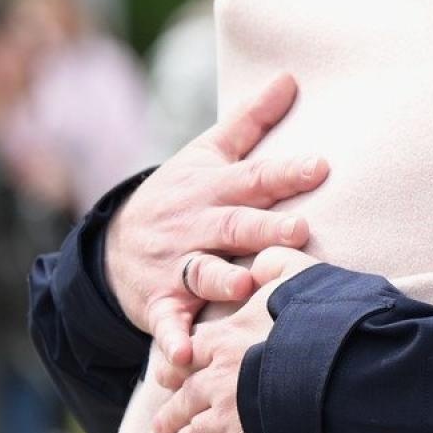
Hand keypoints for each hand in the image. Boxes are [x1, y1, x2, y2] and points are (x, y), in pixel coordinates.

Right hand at [105, 72, 328, 365]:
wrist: (113, 244)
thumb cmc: (180, 195)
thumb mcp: (206, 153)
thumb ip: (251, 120)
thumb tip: (291, 76)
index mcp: (213, 188)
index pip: (255, 177)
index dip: (286, 172)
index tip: (319, 166)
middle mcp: (196, 224)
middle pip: (233, 224)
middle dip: (263, 227)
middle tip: (298, 228)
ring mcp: (176, 264)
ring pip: (201, 272)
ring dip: (221, 279)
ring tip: (246, 282)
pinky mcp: (160, 303)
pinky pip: (167, 323)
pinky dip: (174, 340)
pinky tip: (185, 356)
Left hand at [151, 247, 321, 432]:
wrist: (335, 369)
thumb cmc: (319, 319)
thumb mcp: (298, 274)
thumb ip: (275, 263)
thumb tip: (261, 259)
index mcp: (226, 340)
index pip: (189, 351)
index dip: (177, 363)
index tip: (164, 374)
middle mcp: (218, 383)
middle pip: (184, 400)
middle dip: (171, 414)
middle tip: (160, 426)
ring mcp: (230, 423)